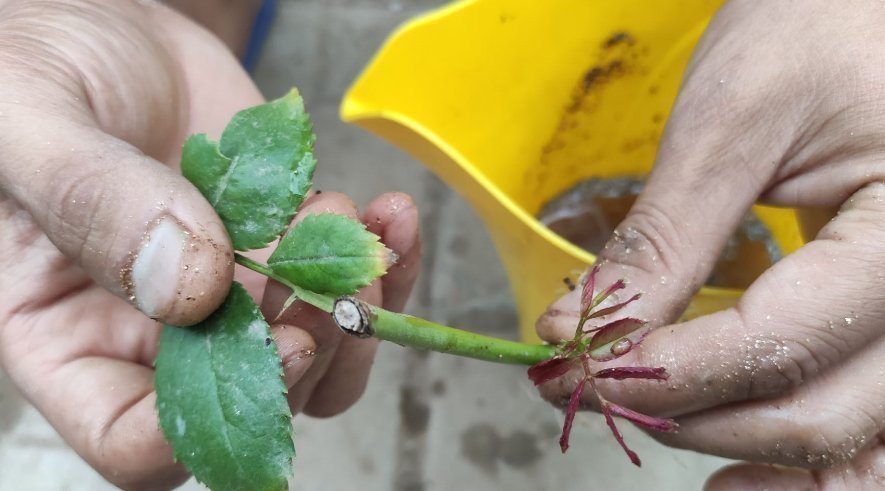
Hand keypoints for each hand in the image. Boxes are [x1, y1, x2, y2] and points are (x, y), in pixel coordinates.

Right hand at [0, 1, 420, 488]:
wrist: (102, 28)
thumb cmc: (35, 67)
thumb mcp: (31, 121)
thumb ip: (91, 201)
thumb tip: (190, 286)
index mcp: (67, 334)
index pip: (134, 438)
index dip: (211, 423)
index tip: (283, 344)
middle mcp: (152, 331)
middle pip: (249, 406)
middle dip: (316, 353)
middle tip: (342, 278)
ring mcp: (226, 292)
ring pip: (315, 359)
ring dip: (359, 309)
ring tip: (355, 223)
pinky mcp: (280, 249)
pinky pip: (344, 286)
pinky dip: (386, 259)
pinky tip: (388, 211)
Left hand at [537, 0, 884, 487]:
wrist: (868, 6)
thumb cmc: (820, 26)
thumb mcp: (735, 122)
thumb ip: (666, 239)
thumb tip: (580, 332)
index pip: (778, 344)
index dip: (665, 370)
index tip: (577, 367)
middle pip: (819, 415)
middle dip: (691, 417)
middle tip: (591, 390)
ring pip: (851, 440)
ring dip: (744, 448)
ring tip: (654, 425)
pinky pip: (864, 416)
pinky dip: (792, 444)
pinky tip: (727, 438)